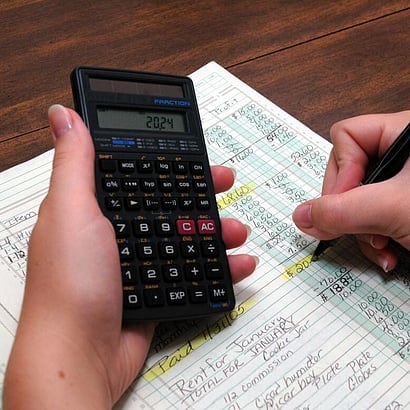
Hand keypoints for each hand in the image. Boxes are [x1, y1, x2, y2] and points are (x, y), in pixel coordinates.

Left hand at [3, 105, 257, 408]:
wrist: (82, 355)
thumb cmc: (70, 283)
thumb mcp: (73, 211)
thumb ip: (75, 163)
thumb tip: (63, 115)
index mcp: (96, 208)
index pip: (138, 172)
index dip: (166, 158)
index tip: (193, 151)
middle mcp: (117, 230)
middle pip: (168, 201)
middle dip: (201, 190)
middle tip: (226, 182)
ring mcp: (138, 260)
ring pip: (186, 234)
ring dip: (216, 228)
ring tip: (236, 229)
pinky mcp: (155, 287)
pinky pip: (193, 269)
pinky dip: (219, 266)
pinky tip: (238, 262)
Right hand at [293, 111, 409, 270]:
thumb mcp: (396, 209)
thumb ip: (343, 211)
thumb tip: (301, 216)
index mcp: (405, 132)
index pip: (347, 137)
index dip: (340, 173)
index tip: (345, 206)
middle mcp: (402, 154)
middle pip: (349, 172)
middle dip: (352, 210)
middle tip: (365, 232)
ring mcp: (403, 181)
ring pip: (358, 198)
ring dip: (363, 231)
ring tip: (381, 249)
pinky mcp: (405, 203)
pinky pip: (372, 214)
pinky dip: (375, 237)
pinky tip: (389, 253)